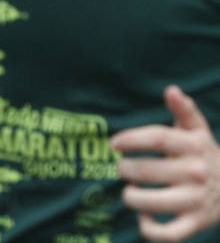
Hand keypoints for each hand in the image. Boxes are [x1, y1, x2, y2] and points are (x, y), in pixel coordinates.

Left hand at [112, 85, 219, 240]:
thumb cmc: (203, 154)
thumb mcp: (197, 131)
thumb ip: (184, 110)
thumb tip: (171, 90)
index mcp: (193, 147)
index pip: (157, 138)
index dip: (131, 139)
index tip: (114, 143)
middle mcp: (196, 173)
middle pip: (147, 170)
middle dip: (125, 169)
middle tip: (122, 168)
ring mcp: (196, 201)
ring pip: (150, 202)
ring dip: (131, 197)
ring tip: (130, 191)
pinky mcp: (196, 224)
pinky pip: (167, 233)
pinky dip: (149, 228)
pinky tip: (143, 217)